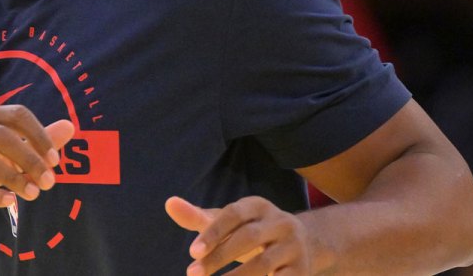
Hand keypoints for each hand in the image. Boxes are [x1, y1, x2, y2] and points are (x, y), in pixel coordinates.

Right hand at [0, 105, 73, 213]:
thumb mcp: (1, 150)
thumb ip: (33, 140)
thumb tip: (71, 127)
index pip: (17, 114)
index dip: (39, 135)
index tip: (55, 160)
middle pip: (4, 136)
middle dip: (31, 160)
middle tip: (49, 182)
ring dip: (15, 178)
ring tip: (33, 194)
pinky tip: (9, 202)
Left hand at [165, 195, 311, 275]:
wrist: (304, 244)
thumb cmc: (252, 233)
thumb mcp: (227, 223)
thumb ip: (198, 217)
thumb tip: (169, 203)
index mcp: (258, 206)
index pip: (234, 215)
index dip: (213, 232)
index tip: (192, 252)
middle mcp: (280, 222)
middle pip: (248, 238)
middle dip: (219, 257)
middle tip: (193, 274)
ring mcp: (294, 247)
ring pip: (263, 265)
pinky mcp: (302, 271)